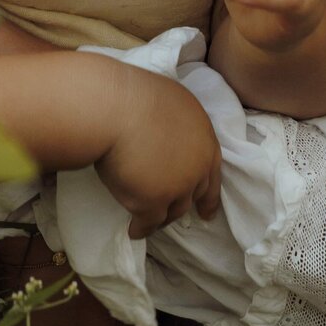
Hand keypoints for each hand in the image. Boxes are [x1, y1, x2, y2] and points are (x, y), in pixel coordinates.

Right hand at [95, 67, 220, 237]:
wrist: (112, 108)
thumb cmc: (132, 94)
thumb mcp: (167, 100)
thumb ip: (173, 121)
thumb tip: (162, 130)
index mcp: (202, 134)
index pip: (212, 168)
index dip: (209, 190)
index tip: (207, 207)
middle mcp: (196, 163)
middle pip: (195, 191)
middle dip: (191, 204)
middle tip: (187, 216)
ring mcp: (177, 185)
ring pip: (174, 211)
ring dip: (164, 217)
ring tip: (152, 222)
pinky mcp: (153, 201)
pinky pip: (148, 223)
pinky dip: (141, 229)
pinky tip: (134, 231)